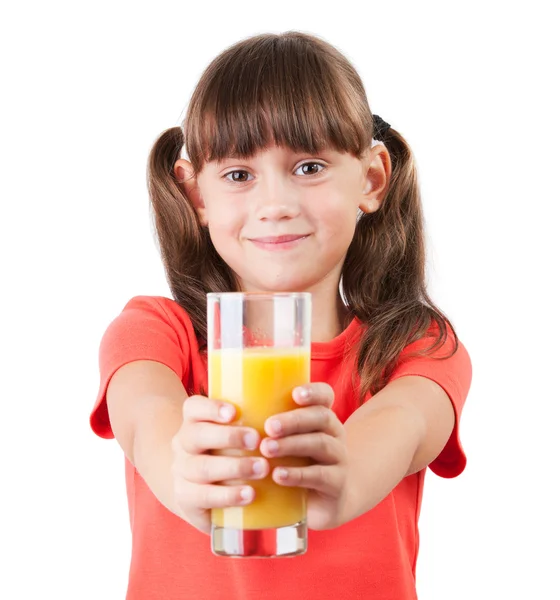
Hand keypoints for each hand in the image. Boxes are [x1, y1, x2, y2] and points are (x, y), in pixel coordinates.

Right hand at [170, 396, 268, 533]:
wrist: (200, 491)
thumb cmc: (228, 452)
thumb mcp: (235, 431)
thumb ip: (255, 416)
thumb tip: (300, 396)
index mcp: (194, 422)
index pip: (193, 407)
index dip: (211, 407)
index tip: (234, 412)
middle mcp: (183, 444)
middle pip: (196, 435)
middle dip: (228, 437)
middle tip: (257, 440)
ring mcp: (182, 472)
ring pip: (201, 467)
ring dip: (234, 467)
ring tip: (262, 468)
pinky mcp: (186, 499)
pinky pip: (203, 497)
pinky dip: (227, 496)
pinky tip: (249, 494)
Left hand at [259, 383, 347, 529]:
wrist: (325, 502)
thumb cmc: (295, 462)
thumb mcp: (285, 441)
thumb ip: (264, 426)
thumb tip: (222, 412)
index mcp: (321, 417)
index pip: (325, 395)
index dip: (313, 392)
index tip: (294, 394)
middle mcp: (334, 433)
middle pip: (321, 417)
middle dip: (294, 420)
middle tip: (268, 427)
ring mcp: (338, 458)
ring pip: (321, 444)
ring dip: (292, 444)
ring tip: (267, 449)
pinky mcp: (336, 484)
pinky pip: (321, 476)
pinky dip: (298, 474)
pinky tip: (278, 475)